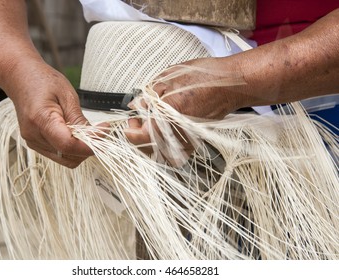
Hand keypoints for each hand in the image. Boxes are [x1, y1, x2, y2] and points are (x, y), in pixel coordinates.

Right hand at [7, 60, 94, 167]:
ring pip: (65, 159)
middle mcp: (33, 135)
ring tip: (87, 131)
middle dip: (87, 148)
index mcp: (40, 119)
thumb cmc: (43, 81)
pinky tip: (76, 133)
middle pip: (67, 155)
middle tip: (100, 130)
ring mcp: (33, 142)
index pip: (67, 145)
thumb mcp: (67, 95)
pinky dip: (71, 148)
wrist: (21, 78)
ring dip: (80, 150)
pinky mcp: (36, 144)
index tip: (104, 132)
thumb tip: (95, 137)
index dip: (90, 144)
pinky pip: (58, 154)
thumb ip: (79, 119)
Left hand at [125, 57, 246, 162]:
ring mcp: (187, 140)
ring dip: (149, 142)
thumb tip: (137, 104)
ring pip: (159, 153)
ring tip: (149, 125)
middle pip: (147, 148)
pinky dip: (163, 144)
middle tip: (138, 119)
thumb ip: (149, 94)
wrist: (231, 86)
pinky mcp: (194, 142)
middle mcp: (177, 132)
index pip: (139, 136)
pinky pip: (173, 152)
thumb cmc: (205, 78)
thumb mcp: (169, 78)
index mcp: (167, 116)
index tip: (129, 121)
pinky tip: (163, 130)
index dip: (129, 130)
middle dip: (137, 136)